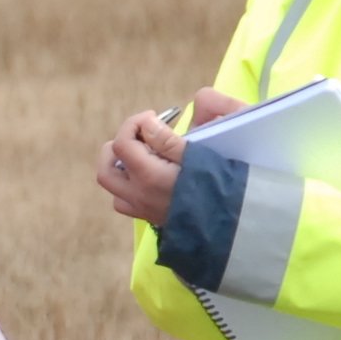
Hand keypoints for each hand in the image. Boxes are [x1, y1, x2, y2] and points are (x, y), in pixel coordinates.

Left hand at [96, 88, 239, 226]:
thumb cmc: (221, 184)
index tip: (154, 117)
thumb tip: (147, 125)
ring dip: (122, 167)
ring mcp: (143, 209)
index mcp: (148, 176)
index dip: (134, 124)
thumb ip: (167, 139)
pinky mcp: (152, 218)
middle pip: (106, 168)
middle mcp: (138, 195)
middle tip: (142, 135)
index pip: (121, 143)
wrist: (234, 222)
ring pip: (114, 187)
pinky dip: (130, 185)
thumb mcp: (199, 154)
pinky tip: (151, 175)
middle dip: (119, 145)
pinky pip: (127, 201)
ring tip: (145, 154)